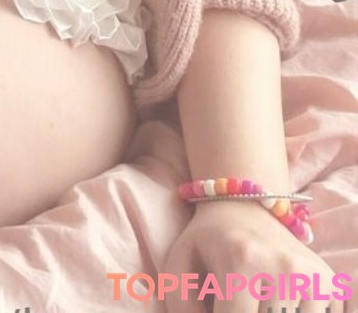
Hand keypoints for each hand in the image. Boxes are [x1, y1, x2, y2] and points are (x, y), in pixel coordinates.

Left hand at [162, 201, 349, 310]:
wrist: (244, 206)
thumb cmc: (207, 242)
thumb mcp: (179, 267)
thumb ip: (182, 307)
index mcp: (241, 263)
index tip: (222, 307)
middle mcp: (283, 268)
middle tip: (237, 299)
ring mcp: (311, 277)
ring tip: (257, 299)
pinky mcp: (329, 284)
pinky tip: (278, 304)